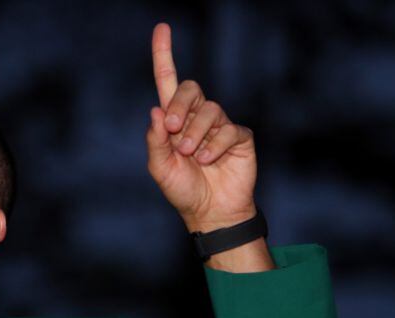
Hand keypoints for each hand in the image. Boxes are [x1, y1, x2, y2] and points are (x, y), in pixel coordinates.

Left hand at [147, 22, 256, 232]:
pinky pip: (228, 129)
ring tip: (192, 155)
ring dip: (196, 133)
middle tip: (173, 130)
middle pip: (190, 88)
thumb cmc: (182, 190)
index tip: (162, 28)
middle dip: (180, 105)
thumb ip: (155, 140)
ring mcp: (219, 125)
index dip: (164, 55)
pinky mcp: (239, 136)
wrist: (209, 212)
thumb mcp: (160, 168)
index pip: (168, 82)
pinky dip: (215, 146)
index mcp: (173, 121)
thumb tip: (156, 110)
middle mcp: (196, 117)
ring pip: (210, 109)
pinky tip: (209, 161)